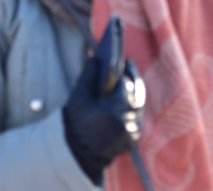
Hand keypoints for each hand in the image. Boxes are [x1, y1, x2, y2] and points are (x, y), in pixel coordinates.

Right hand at [62, 56, 144, 184]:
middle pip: (135, 92)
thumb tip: (94, 57)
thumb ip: (88, 76)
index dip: (125, 69)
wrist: (78, 154)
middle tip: (127, 66)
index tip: (123, 59)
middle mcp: (130, 116)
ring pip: (137, 105)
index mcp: (118, 104)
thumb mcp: (79, 97)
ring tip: (127, 81)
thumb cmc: (76, 123)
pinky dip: (131, 107)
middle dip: (131, 79)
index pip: (127, 81)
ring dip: (133, 93)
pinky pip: (135, 117)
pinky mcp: (133, 138)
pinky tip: (124, 100)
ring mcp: (133, 129)